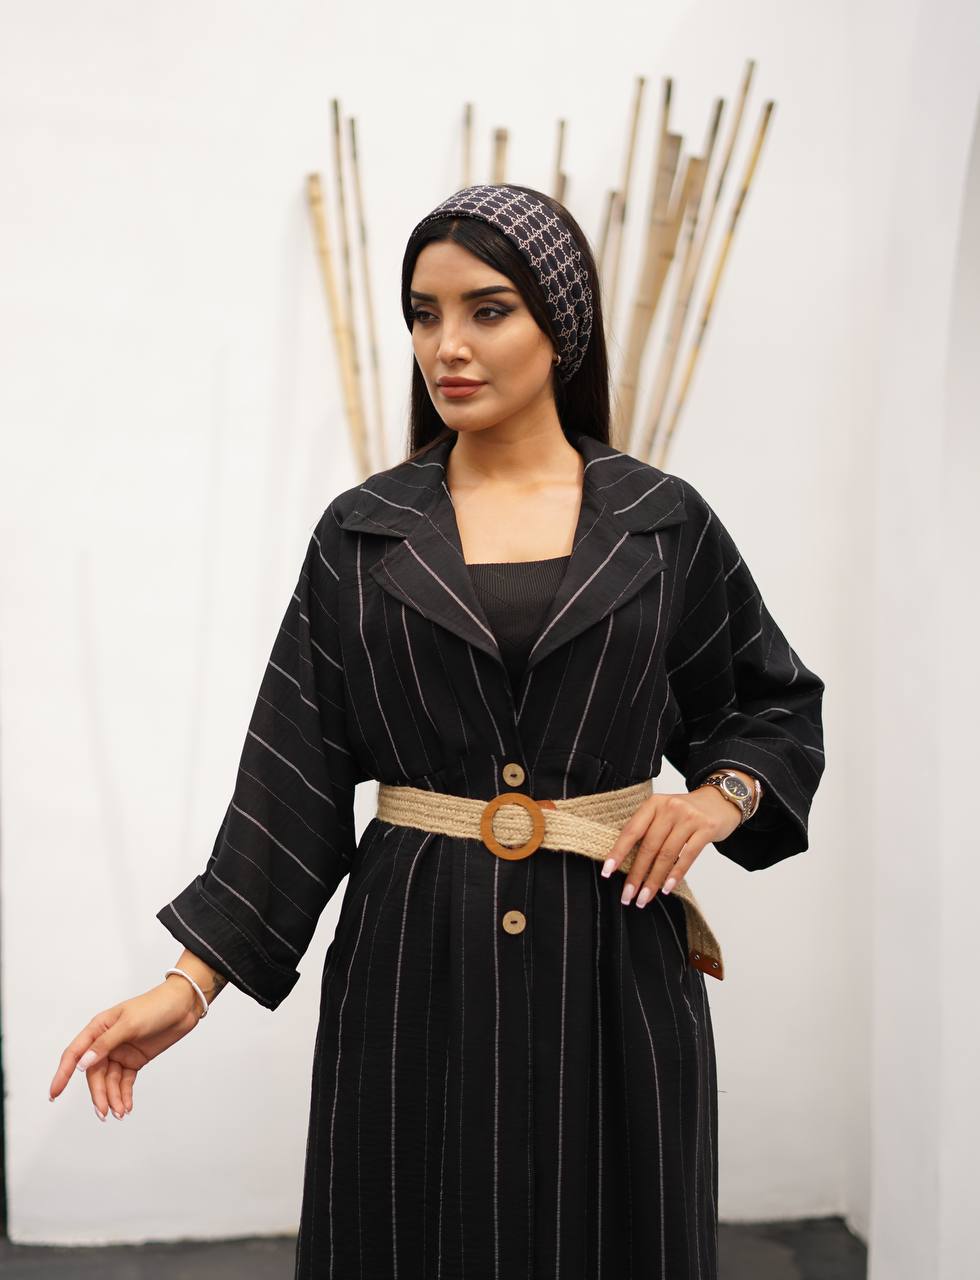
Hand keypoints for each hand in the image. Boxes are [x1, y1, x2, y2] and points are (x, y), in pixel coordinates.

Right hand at [48, 976, 203, 1121]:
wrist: (184, 1006)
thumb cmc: (155, 1006)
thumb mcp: (130, 1023)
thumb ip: (105, 1044)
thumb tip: (82, 1063)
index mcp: (99, 1028)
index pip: (74, 1053)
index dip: (62, 1074)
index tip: (53, 1094)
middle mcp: (106, 1042)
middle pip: (94, 1073)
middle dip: (98, 1093)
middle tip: (104, 1112)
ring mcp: (120, 1052)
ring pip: (109, 1081)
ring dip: (112, 1097)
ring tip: (120, 1112)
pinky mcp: (134, 1060)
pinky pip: (124, 1081)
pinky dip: (124, 1094)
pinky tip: (126, 1106)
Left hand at [601, 785, 741, 907]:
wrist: (721, 800)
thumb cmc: (687, 811)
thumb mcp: (664, 812)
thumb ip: (648, 830)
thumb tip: (627, 863)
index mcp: (654, 804)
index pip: (632, 830)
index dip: (618, 852)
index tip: (607, 871)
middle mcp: (670, 808)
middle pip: (649, 846)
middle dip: (636, 874)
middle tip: (627, 895)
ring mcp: (689, 818)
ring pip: (667, 854)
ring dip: (654, 880)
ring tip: (645, 897)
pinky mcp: (706, 828)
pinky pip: (688, 856)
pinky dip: (676, 875)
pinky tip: (667, 888)